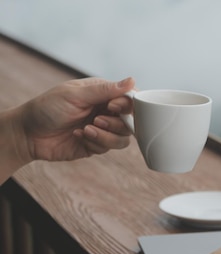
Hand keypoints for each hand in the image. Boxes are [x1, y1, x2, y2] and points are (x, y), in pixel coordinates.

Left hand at [17, 77, 134, 163]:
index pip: (130, 99)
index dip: (127, 105)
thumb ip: (105, 90)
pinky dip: (95, 143)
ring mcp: (102, 129)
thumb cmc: (47, 108)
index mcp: (102, 94)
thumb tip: (132, 81)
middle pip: (131, 121)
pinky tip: (77, 136)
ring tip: (86, 130)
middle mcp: (106, 111)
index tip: (112, 107)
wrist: (28, 134)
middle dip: (115, 123)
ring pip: (123, 138)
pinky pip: (109, 148)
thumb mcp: (75, 95)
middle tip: (97, 120)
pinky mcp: (97, 145)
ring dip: (106, 136)